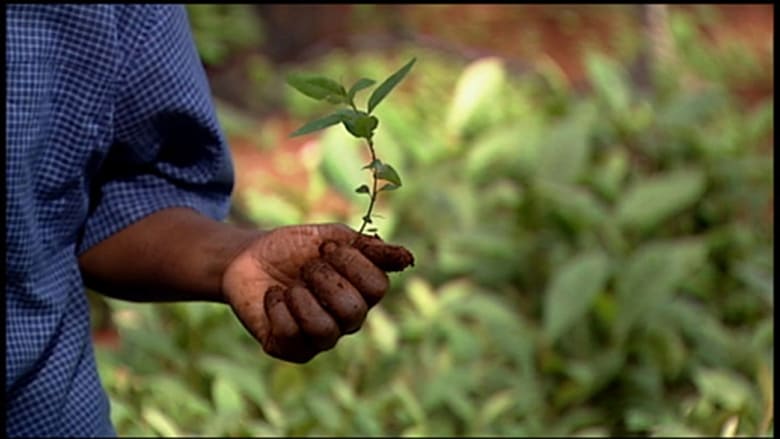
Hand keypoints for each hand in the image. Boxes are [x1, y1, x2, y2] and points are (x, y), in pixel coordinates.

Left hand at [222, 223, 413, 362]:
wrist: (248, 258)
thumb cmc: (294, 248)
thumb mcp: (331, 236)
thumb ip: (368, 247)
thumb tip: (408, 258)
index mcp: (362, 291)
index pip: (377, 287)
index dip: (351, 263)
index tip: (326, 246)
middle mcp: (348, 320)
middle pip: (353, 311)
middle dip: (323, 279)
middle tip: (306, 268)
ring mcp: (321, 338)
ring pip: (325, 330)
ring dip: (301, 298)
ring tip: (290, 286)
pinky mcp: (292, 349)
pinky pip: (292, 336)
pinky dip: (278, 308)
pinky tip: (274, 298)